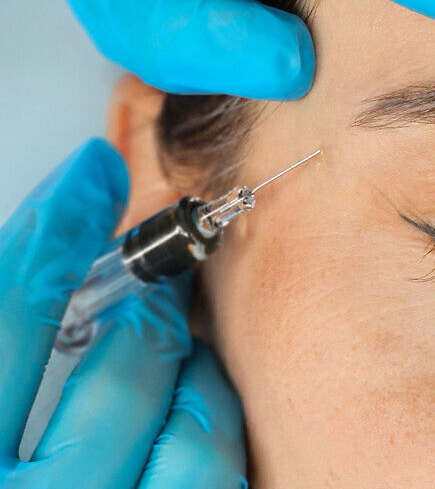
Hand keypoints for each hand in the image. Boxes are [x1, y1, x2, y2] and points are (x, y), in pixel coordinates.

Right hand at [0, 140, 245, 487]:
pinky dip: (212, 430)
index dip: (54, 227)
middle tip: (151, 280)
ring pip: (191, 431)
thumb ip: (10, 338)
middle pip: (118, 365)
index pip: (8, 312)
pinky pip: (216, 479)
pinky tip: (192, 409)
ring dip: (191, 372)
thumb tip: (57, 239)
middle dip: (144, 305)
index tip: (92, 172)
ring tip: (172, 350)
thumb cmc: (5, 473)